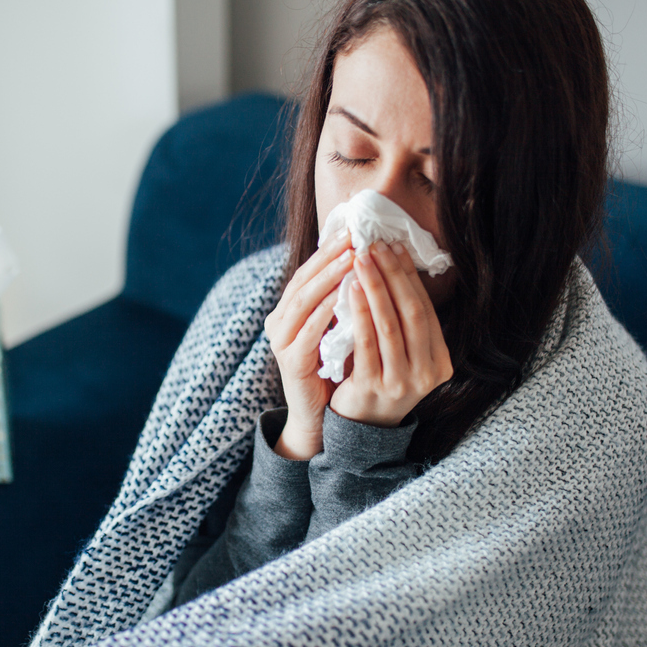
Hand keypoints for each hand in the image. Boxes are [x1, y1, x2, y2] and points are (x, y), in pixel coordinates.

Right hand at [264, 233, 353, 458]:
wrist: (319, 417)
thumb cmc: (333, 369)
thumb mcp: (338, 329)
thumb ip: (343, 301)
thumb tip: (367, 262)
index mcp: (289, 311)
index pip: (308, 272)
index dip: (329, 251)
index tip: (354, 230)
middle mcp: (279, 322)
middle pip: (303, 280)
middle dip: (329, 257)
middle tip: (353, 237)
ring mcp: (281, 342)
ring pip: (303, 301)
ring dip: (328, 278)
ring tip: (351, 259)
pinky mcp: (290, 362)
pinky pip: (307, 332)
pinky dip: (324, 313)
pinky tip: (342, 297)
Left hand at [328, 241, 452, 427]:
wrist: (360, 428)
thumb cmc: (379, 379)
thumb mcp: (402, 355)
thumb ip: (404, 322)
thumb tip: (395, 265)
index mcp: (440, 363)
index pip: (426, 310)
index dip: (410, 277)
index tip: (394, 247)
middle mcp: (427, 374)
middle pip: (413, 314)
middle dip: (394, 276)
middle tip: (376, 245)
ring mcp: (401, 383)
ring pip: (391, 326)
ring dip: (376, 288)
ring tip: (362, 260)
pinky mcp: (373, 388)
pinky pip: (367, 343)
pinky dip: (360, 313)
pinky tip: (350, 290)